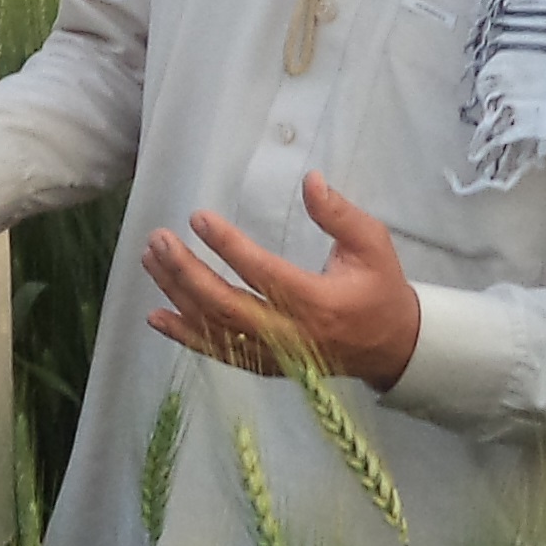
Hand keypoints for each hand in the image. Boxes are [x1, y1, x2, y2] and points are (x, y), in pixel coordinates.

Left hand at [141, 181, 423, 388]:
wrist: (394, 347)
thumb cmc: (380, 288)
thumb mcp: (372, 244)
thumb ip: (340, 214)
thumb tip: (310, 180)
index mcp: (319, 302)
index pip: (264, 274)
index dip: (229, 247)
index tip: (198, 218)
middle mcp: (293, 334)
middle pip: (228, 307)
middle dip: (188, 274)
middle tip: (159, 241)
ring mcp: (277, 354)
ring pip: (218, 330)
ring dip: (179, 296)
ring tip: (151, 261)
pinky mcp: (268, 365)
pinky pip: (221, 353)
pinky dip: (187, 336)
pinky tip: (157, 316)